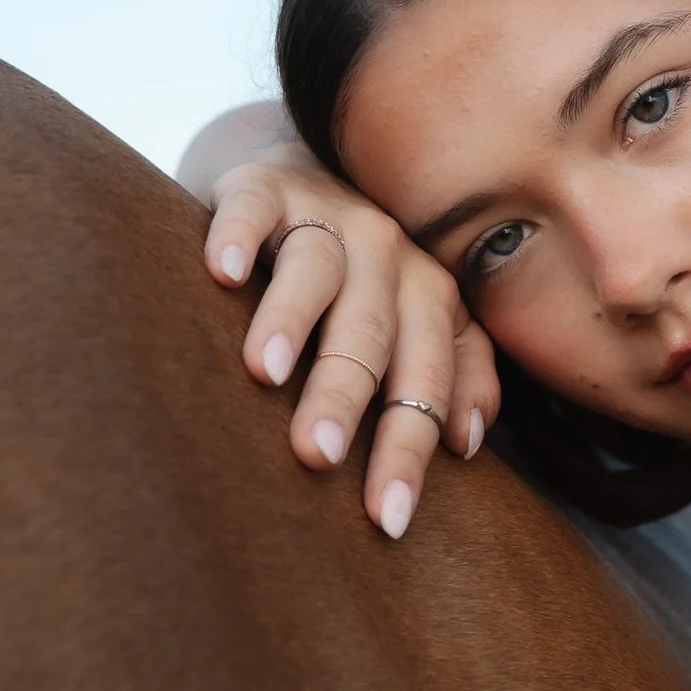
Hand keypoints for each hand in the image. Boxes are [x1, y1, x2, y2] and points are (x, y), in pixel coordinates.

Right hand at [202, 145, 500, 537]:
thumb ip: (453, 371)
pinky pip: (252, 206)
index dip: (407, 447)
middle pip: (372, 331)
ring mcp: (328, 214)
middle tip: (317, 454)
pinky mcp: (263, 184)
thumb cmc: (360, 279)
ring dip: (293, 317)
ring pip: (318, 268)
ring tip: (263, 372)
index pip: (426, 380)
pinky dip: (238, 234)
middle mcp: (388, 253)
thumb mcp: (414, 320)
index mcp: (430, 297)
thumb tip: (469, 442)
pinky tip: (222, 272)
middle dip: (347, 393)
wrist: (306, 173)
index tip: (384, 517)